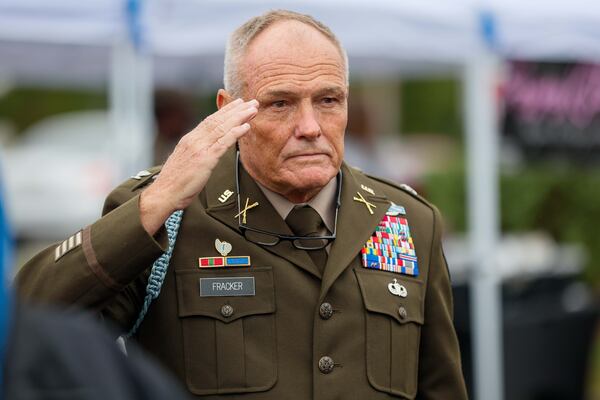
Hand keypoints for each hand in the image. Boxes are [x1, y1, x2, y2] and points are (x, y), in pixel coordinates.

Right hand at [140, 98, 257, 234]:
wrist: (164, 193)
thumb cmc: (175, 182)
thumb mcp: (186, 161)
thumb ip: (196, 152)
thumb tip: (207, 149)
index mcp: (190, 139)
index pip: (210, 120)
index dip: (225, 111)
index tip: (238, 103)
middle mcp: (194, 140)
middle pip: (218, 120)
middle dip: (237, 110)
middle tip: (252, 102)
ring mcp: (200, 148)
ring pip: (223, 128)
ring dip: (240, 117)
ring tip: (253, 110)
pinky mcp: (205, 159)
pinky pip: (223, 143)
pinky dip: (235, 133)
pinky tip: (246, 126)